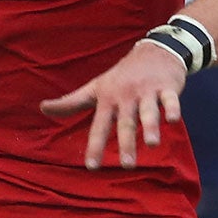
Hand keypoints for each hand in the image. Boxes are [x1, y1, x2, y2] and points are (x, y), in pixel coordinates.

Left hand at [41, 41, 185, 170]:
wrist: (154, 50)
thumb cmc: (122, 76)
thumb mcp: (95, 87)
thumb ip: (72, 102)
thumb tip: (43, 108)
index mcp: (107, 99)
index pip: (99, 126)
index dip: (95, 146)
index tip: (92, 166)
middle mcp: (126, 96)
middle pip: (125, 123)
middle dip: (126, 143)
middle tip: (127, 165)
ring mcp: (147, 91)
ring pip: (148, 112)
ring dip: (149, 127)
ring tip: (151, 144)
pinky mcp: (167, 87)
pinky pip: (170, 99)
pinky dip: (173, 108)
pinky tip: (173, 120)